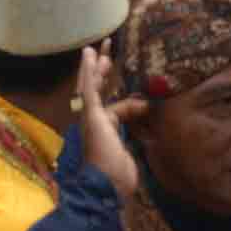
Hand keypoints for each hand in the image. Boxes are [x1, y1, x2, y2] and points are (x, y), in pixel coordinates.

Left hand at [69, 44, 143, 197]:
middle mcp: (97, 115)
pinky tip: (142, 100)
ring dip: (119, 85)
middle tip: (109, 48)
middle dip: (103, 68)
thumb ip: (99, 99)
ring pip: (115, 99)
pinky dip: (133, 106)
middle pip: (99, 86)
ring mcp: (110, 126)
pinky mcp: (123, 137)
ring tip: (126, 70)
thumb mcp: (98, 122)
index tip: (94, 48)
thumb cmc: (101, 151)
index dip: (92, 65)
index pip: (89, 82)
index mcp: (89, 110)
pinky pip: (127, 116)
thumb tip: (131, 93)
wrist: (109, 182)